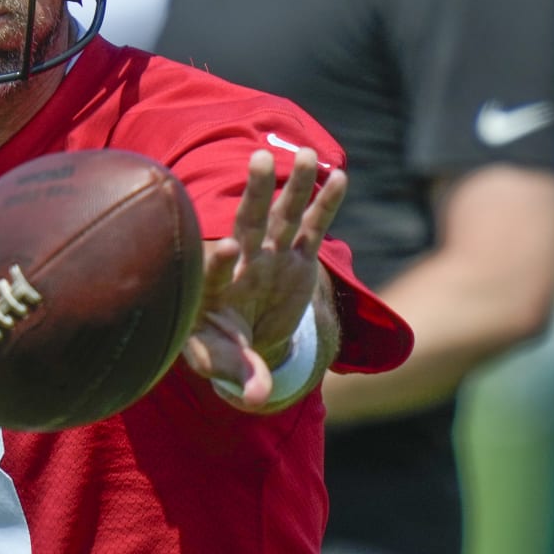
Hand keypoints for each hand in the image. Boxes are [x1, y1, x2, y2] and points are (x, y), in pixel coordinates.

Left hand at [181, 147, 344, 408]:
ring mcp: (270, 257)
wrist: (240, 338)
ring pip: (283, 216)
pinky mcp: (296, 259)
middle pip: (247, 224)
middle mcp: (242, 264)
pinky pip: (312, 228)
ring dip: (293, 186)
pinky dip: (324, 204)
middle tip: (257, 161)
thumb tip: (257, 399)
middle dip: (254, 195)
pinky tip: (340, 175)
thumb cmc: (221, 347)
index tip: (229, 248)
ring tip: (306, 154)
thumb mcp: (226, 364)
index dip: (219, 262)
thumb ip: (240, 376)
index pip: (213, 273)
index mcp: (214, 291)